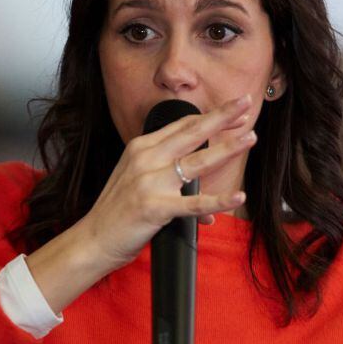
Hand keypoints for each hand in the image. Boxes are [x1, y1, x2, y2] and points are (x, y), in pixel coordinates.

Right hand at [26, 95, 256, 313]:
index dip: (209, 116)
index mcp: (141, 148)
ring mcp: (150, 183)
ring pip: (197, 162)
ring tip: (250, 138)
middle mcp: (145, 159)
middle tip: (245, 104)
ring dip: (227, 149)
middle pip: (191, 133)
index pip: (181, 125)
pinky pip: (194, 203)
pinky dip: (218, 201)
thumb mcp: (138, 181)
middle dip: (222, 117)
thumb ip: (169, 180)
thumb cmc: (117, 212)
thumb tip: (201, 194)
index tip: (232, 109)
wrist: (93, 239)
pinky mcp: (155, 208)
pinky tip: (237, 196)